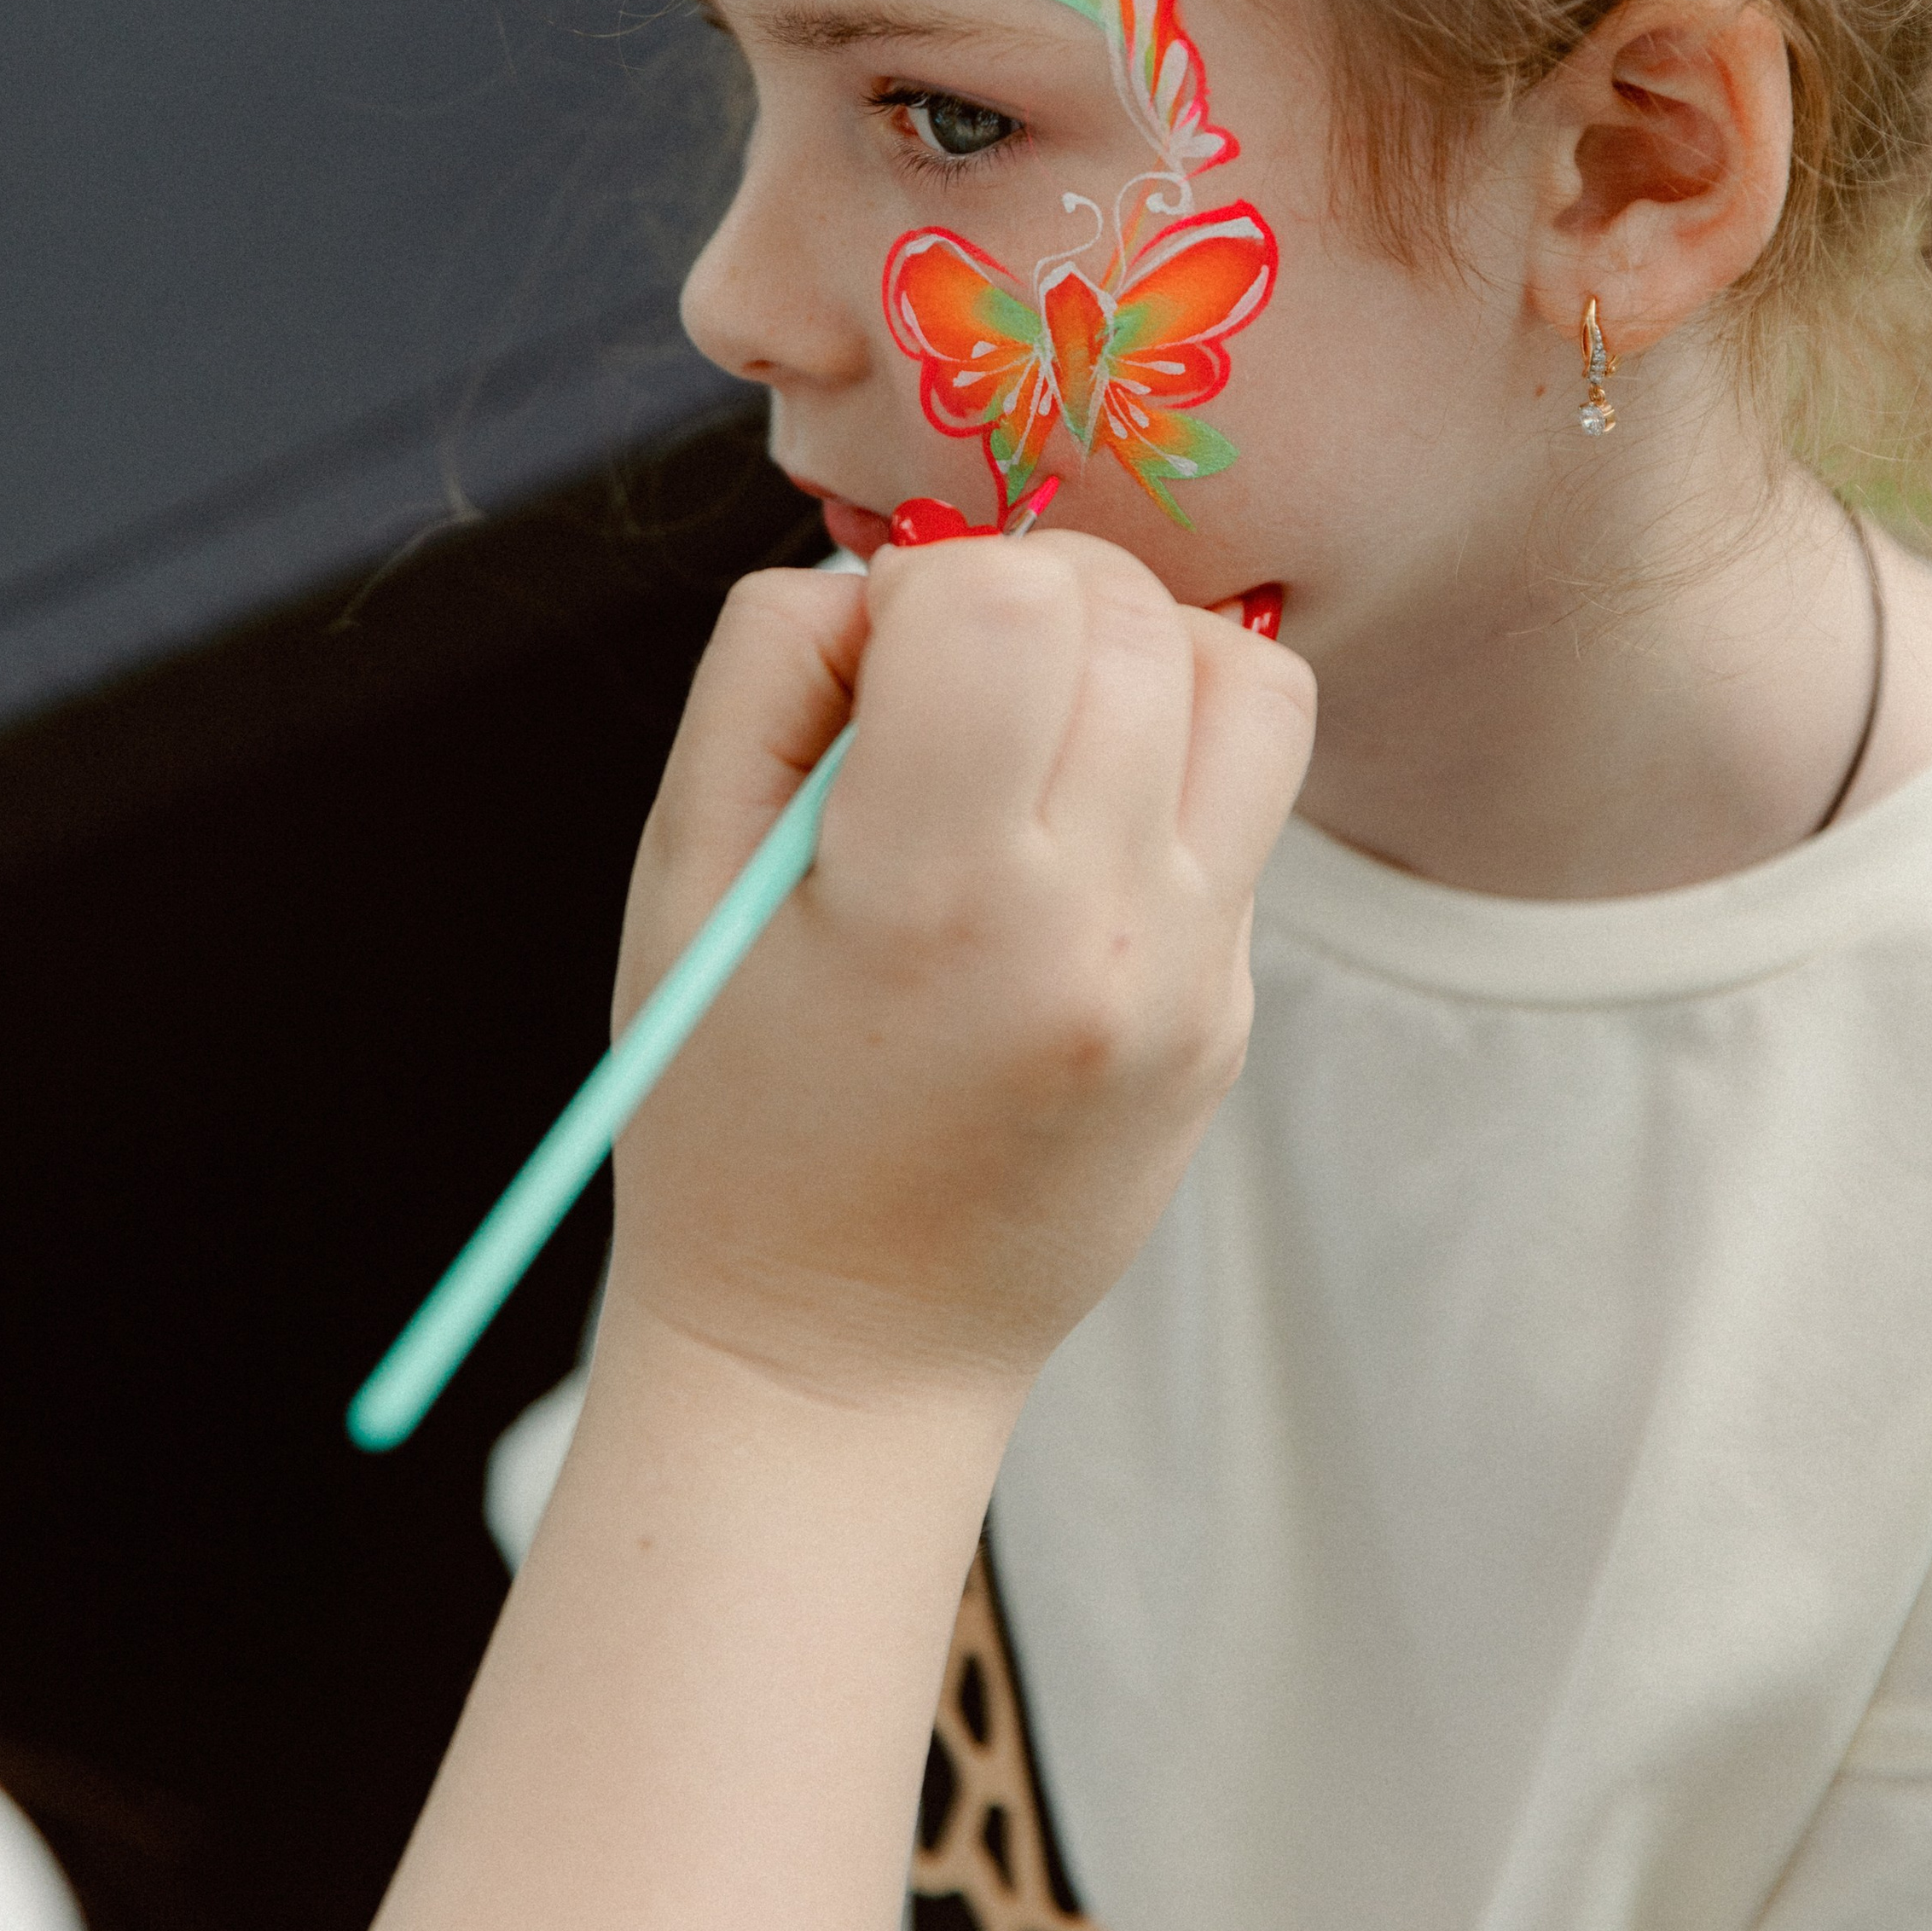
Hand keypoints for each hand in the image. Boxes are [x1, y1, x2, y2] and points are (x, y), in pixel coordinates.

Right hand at [604, 527, 1315, 1409]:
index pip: (1002, 601)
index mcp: (930, 899)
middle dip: (1030, 596)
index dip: (924, 584)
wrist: (837, 1356)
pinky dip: (1168, 764)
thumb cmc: (727, 1110)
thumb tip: (886, 574)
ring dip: (1140, 656)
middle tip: (949, 689)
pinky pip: (1250, 797)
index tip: (877, 664)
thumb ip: (767, 674)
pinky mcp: (1230, 1011)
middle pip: (1130, 615)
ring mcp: (1187, 978)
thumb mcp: (681, 875)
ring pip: (1244, 679)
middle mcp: (1091, 932)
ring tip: (1039, 731)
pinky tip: (1068, 836)